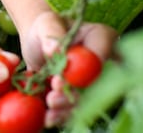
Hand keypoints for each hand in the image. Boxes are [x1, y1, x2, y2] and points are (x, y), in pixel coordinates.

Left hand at [20, 11, 117, 126]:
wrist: (38, 44)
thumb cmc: (45, 28)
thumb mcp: (45, 24)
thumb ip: (51, 34)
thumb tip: (54, 51)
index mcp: (102, 38)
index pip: (102, 55)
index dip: (83, 72)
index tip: (59, 80)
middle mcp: (105, 62)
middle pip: (98, 84)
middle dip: (75, 95)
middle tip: (53, 98)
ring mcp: (96, 82)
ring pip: (88, 100)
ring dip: (68, 108)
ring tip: (49, 108)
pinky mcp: (83, 96)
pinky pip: (76, 109)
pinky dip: (62, 115)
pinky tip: (49, 118)